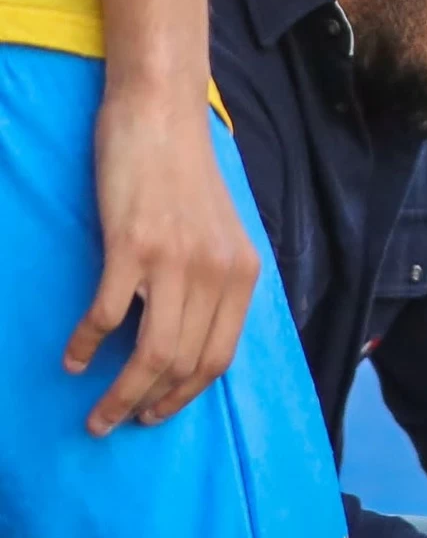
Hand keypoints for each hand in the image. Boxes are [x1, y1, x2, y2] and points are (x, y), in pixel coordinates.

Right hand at [67, 90, 260, 435]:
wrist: (161, 114)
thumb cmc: (183, 173)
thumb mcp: (219, 232)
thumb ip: (212, 279)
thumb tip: (192, 332)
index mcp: (242, 274)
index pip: (219, 357)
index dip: (186, 395)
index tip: (157, 414)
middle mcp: (217, 273)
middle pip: (185, 365)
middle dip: (149, 405)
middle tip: (115, 423)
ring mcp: (177, 261)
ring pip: (152, 354)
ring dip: (120, 393)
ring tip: (95, 414)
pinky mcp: (133, 246)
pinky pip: (109, 316)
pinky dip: (88, 346)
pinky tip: (72, 359)